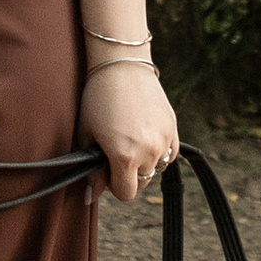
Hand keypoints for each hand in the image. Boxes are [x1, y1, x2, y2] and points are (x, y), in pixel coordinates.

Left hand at [81, 60, 179, 204]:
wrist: (122, 66)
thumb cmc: (98, 97)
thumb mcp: (87, 133)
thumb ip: (91, 168)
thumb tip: (93, 195)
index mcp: (124, 156)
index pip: (125, 194)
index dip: (113, 185)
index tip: (106, 170)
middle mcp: (148, 152)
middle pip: (141, 182)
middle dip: (128, 174)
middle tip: (115, 152)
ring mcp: (164, 140)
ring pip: (156, 169)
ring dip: (144, 163)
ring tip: (130, 140)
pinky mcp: (173, 128)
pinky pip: (169, 154)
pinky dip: (159, 152)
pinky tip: (144, 136)